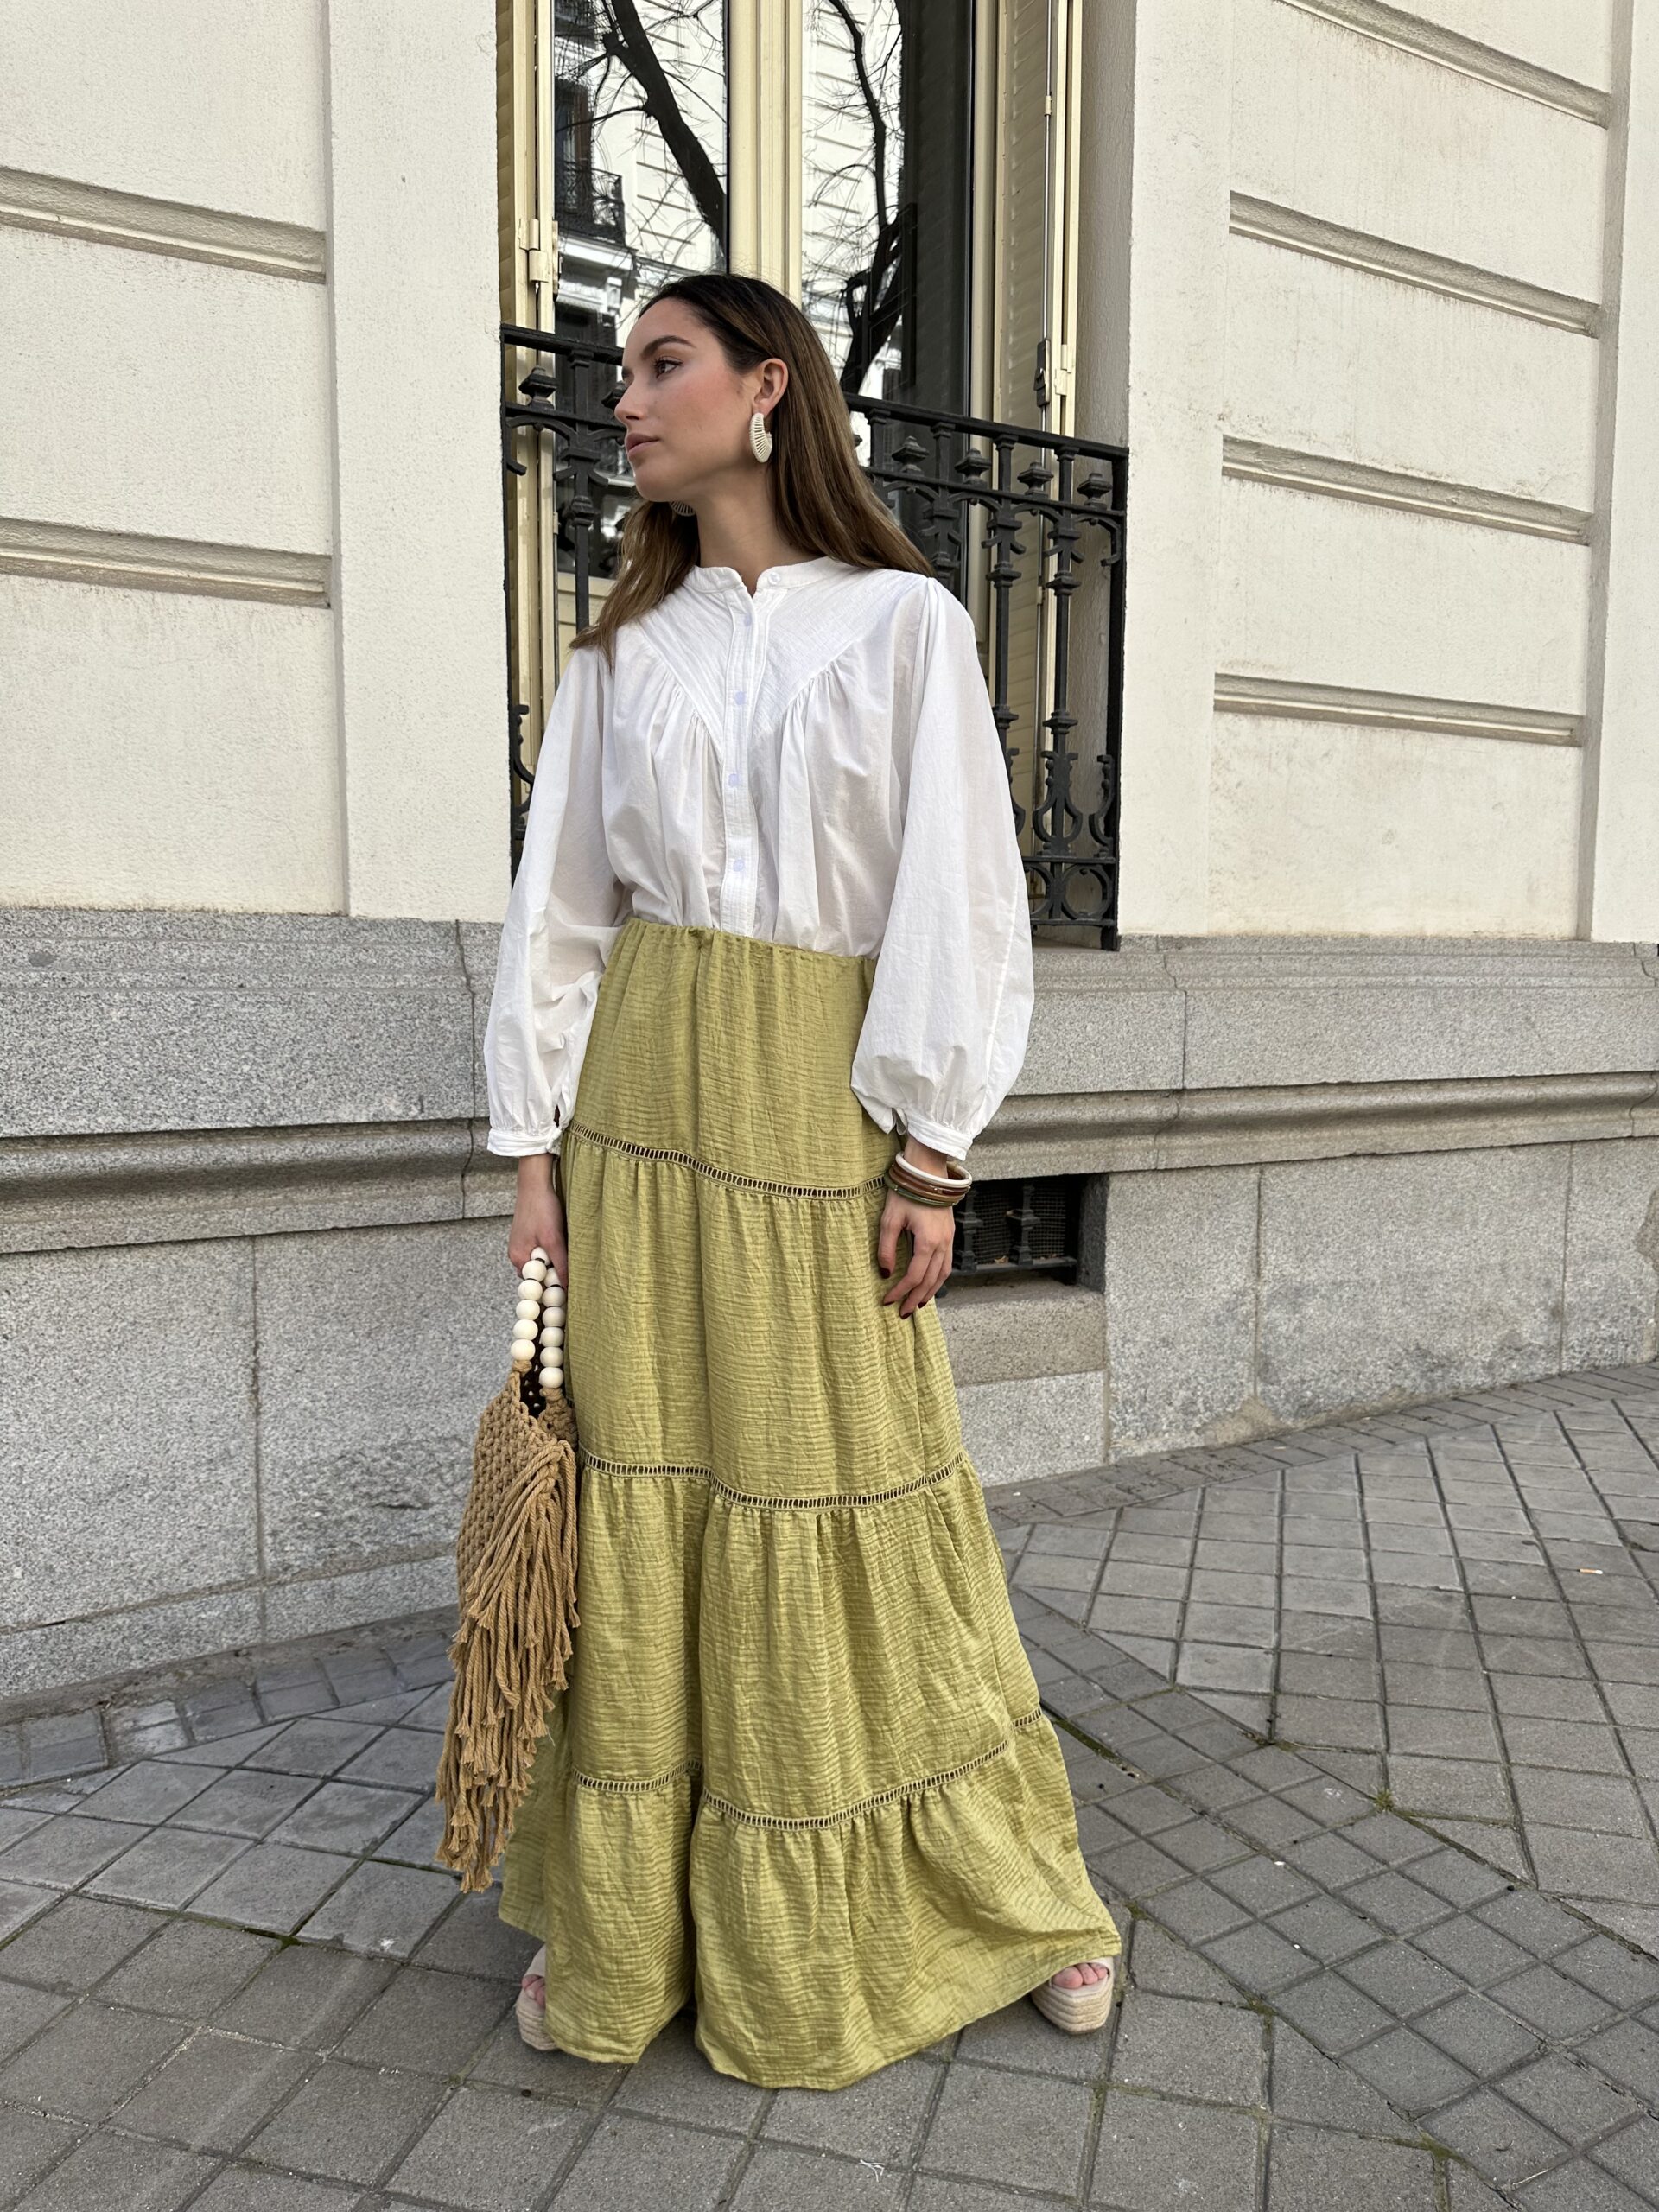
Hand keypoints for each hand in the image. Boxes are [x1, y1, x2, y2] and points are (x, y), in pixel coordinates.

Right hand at [508, 1153, 567, 1287]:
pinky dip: (551, 1252)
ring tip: (569, 1257)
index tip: (569, 1293)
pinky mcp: (528, 1236)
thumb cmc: (542, 1209)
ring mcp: (522, 1245)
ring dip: (554, 1263)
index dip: (552, 1289)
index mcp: (518, 1259)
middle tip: (574, 1276)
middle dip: (554, 1276)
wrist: (535, 1183)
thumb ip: (560, 1264)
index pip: (536, 1285)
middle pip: (538, 1275)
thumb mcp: (554, 1239)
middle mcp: (517, 1254)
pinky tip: (562, 1244)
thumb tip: (567, 1288)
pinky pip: (541, 1252)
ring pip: (541, 1263)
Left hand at [876, 1138, 957, 1317]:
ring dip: (930, 1291)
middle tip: (903, 1312)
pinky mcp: (949, 1234)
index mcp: (928, 1241)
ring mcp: (949, 1239)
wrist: (927, 1171)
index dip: (900, 1291)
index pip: (914, 1276)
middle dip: (915, 1298)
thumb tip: (884, 1272)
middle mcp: (942, 1243)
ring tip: (918, 1303)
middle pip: (931, 1280)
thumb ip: (886, 1248)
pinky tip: (930, 1282)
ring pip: (943, 1274)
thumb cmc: (906, 1192)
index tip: (886, 1300)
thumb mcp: (889, 1219)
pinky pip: (947, 1263)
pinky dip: (938, 1278)